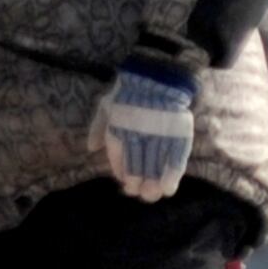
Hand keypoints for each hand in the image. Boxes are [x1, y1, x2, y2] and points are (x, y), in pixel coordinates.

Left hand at [92, 58, 198, 200]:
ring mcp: (158, 134)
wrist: (157, 73)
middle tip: (142, 194)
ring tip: (154, 195)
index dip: (122, 171)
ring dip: (154, 182)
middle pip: (138, 164)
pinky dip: (172, 173)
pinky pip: (175, 156)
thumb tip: (91, 148)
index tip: (127, 183)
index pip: (118, 157)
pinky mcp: (177, 133)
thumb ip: (99, 127)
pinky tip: (169, 188)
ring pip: (155, 164)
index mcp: (118, 128)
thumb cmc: (128, 90)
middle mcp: (137, 134)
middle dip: (139, 182)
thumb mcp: (107, 105)